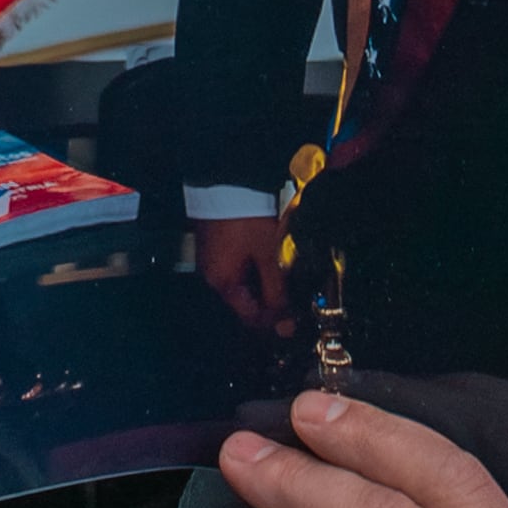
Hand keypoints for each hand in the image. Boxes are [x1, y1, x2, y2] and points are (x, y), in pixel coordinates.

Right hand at [196, 210, 294, 335]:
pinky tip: (271, 260)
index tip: (296, 319)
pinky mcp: (216, 244)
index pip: (250, 317)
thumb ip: (276, 292)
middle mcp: (212, 276)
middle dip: (271, 302)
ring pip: (243, 284)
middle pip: (245, 301)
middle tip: (295, 297)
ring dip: (265, 284)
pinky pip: (238, 267)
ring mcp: (212, 259)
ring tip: (287, 278)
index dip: (274, 321)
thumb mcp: (268, 256)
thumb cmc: (247, 220)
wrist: (227, 181)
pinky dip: (255, 268)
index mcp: (222, 284)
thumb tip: (285, 325)